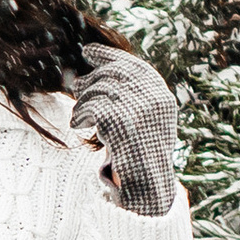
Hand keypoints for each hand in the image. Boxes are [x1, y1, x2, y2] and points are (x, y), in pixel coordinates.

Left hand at [66, 45, 177, 217]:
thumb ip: (131, 99)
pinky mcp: (121, 124)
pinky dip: (79, 114)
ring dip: (83, 100)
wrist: (146, 189)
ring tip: (78, 114)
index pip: (135, 67)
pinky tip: (77, 124)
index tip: (88, 51)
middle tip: (75, 85)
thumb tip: (95, 72)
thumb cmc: (139, 157)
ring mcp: (140, 112)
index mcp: (164, 100)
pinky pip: (92, 106)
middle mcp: (156, 102)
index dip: (110, 56)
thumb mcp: (144, 124)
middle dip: (92, 77)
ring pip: (101, 89)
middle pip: (116, 74)